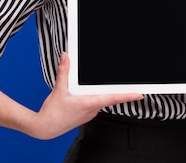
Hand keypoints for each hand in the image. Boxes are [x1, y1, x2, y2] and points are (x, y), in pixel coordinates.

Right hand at [28, 52, 142, 139]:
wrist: (45, 128)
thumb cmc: (52, 112)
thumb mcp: (58, 90)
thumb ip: (64, 72)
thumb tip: (66, 56)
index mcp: (89, 103)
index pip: (112, 98)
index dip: (127, 96)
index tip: (140, 94)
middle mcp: (92, 109)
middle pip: (108, 97)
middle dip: (117, 90)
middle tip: (129, 85)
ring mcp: (89, 113)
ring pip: (101, 100)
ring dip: (101, 93)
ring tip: (98, 87)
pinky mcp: (86, 115)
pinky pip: (94, 104)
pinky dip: (94, 97)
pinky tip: (86, 95)